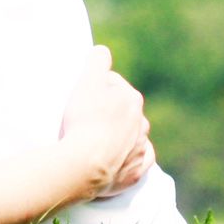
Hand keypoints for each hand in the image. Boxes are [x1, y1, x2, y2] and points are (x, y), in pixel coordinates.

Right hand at [60, 46, 149, 198]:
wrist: (84, 165)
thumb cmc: (85, 121)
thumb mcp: (88, 82)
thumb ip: (97, 61)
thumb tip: (103, 52)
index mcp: (132, 99)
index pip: (112, 85)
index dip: (94, 89)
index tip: (81, 99)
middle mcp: (141, 123)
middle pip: (122, 111)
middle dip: (108, 113)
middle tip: (85, 121)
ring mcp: (140, 149)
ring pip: (131, 136)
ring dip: (118, 136)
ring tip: (95, 142)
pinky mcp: (135, 172)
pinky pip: (137, 162)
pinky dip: (128, 159)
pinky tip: (115, 160)